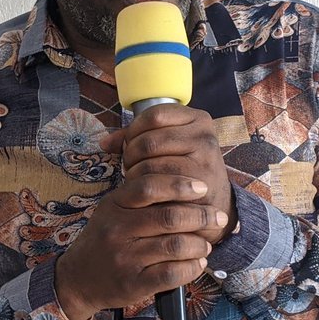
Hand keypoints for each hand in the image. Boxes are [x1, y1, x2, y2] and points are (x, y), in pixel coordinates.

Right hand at [54, 170, 227, 319]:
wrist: (78, 280)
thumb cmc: (105, 240)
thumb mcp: (113, 211)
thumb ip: (141, 196)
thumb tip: (187, 183)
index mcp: (114, 205)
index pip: (149, 186)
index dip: (180, 184)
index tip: (202, 187)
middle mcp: (117, 230)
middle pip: (169, 216)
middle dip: (201, 215)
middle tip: (218, 216)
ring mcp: (124, 258)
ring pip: (176, 246)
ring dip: (200, 244)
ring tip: (206, 244)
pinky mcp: (133, 284)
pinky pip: (172, 274)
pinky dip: (192, 267)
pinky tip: (198, 263)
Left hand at [100, 104, 236, 244]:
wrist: (213, 205)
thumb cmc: (182, 170)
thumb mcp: (168, 146)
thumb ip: (137, 137)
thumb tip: (105, 143)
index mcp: (198, 118)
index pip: (154, 115)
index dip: (134, 130)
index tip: (130, 144)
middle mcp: (205, 135)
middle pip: (149, 140)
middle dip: (131, 155)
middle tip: (130, 166)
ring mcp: (205, 160)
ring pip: (150, 162)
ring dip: (135, 173)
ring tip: (136, 179)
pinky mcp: (199, 184)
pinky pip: (158, 183)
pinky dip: (143, 187)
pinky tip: (145, 191)